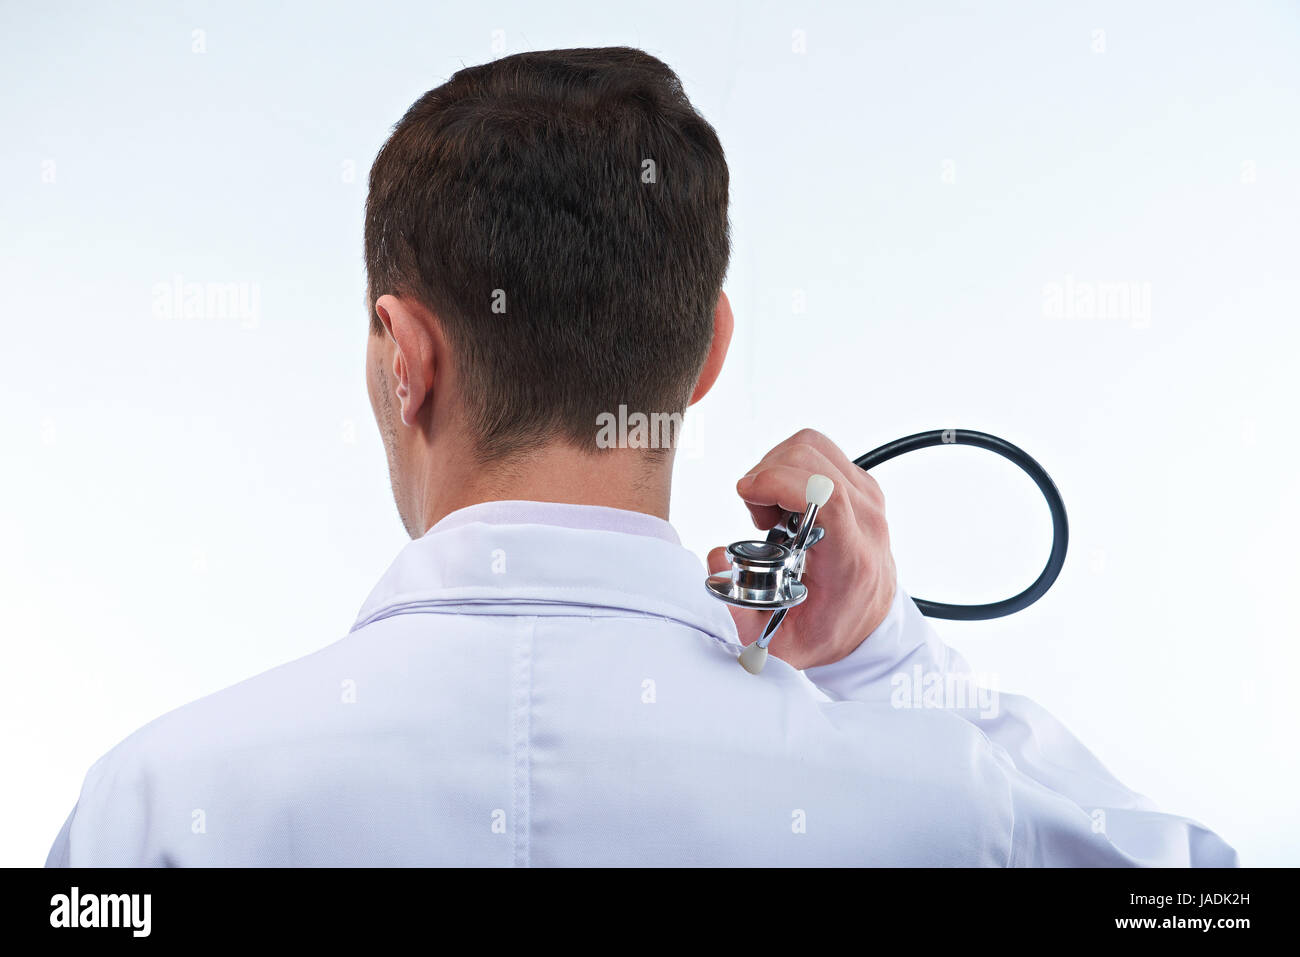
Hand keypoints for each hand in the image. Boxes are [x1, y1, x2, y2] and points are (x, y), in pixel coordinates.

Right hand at [707, 429, 896, 669]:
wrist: (869, 623)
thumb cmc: (828, 630)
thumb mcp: (780, 643)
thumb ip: (740, 611)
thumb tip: (716, 559)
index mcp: (850, 560)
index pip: (827, 496)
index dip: (779, 482)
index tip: (748, 494)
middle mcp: (866, 521)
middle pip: (812, 460)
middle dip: (766, 477)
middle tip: (758, 517)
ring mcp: (867, 497)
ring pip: (812, 446)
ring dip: (776, 469)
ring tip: (770, 509)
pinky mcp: (862, 484)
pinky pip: (818, 452)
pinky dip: (789, 468)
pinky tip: (785, 502)